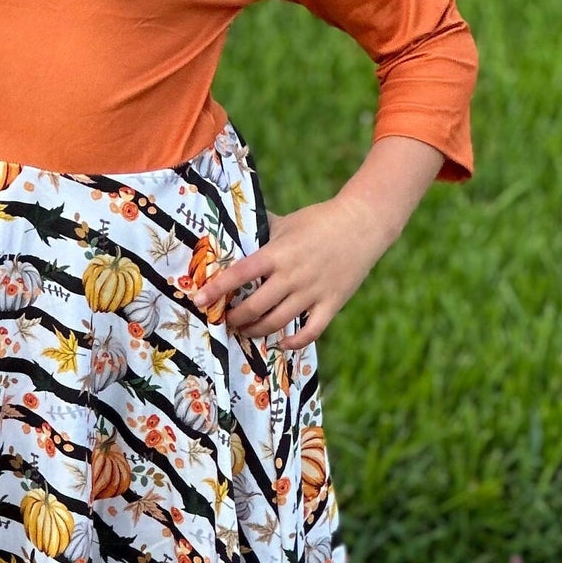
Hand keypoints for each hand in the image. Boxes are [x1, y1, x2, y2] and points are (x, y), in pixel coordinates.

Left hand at [190, 193, 392, 349]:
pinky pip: (310, 331)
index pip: (239, 274)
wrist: (362, 224)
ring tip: (246, 330)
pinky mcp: (331, 303)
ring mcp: (313, 292)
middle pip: (254, 306)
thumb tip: (235, 230)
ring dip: (256, 330)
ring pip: (277, 322)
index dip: (216, 289)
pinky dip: (293, 342)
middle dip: (235, 318)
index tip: (199, 301)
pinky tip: (281, 342)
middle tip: (226, 319)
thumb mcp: (287, 222)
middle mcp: (292, 275)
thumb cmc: (320, 220)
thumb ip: (261, 230)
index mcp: (277, 253)